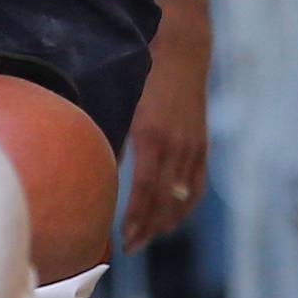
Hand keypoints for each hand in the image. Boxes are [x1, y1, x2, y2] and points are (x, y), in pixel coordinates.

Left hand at [121, 31, 209, 253]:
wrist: (182, 50)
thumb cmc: (143, 73)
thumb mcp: (123, 103)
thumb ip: (112, 138)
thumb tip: (95, 169)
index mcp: (153, 136)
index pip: (146, 190)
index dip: (136, 218)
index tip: (121, 238)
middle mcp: (178, 145)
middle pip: (165, 200)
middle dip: (147, 228)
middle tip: (129, 247)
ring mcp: (194, 147)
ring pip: (183, 197)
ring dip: (166, 222)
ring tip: (146, 238)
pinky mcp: (202, 145)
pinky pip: (197, 185)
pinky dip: (185, 206)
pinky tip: (172, 218)